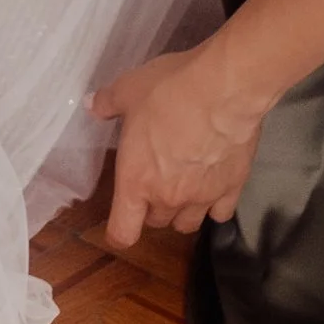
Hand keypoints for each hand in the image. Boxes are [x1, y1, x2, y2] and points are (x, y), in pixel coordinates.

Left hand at [93, 40, 268, 245]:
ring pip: (188, 223)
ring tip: (182, 186)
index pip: (123, 231)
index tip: (119, 224)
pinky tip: (213, 185)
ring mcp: (203, 198)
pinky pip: (221, 213)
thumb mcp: (126, 90)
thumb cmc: (167, 92)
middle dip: (151, 207)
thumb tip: (90, 105)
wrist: (223, 91)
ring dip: (181, 211)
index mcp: (136, 180)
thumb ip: (106, 103)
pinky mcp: (233, 190)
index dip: (118, 233)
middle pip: (156, 221)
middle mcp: (168, 197)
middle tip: (152, 178)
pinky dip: (214, 205)